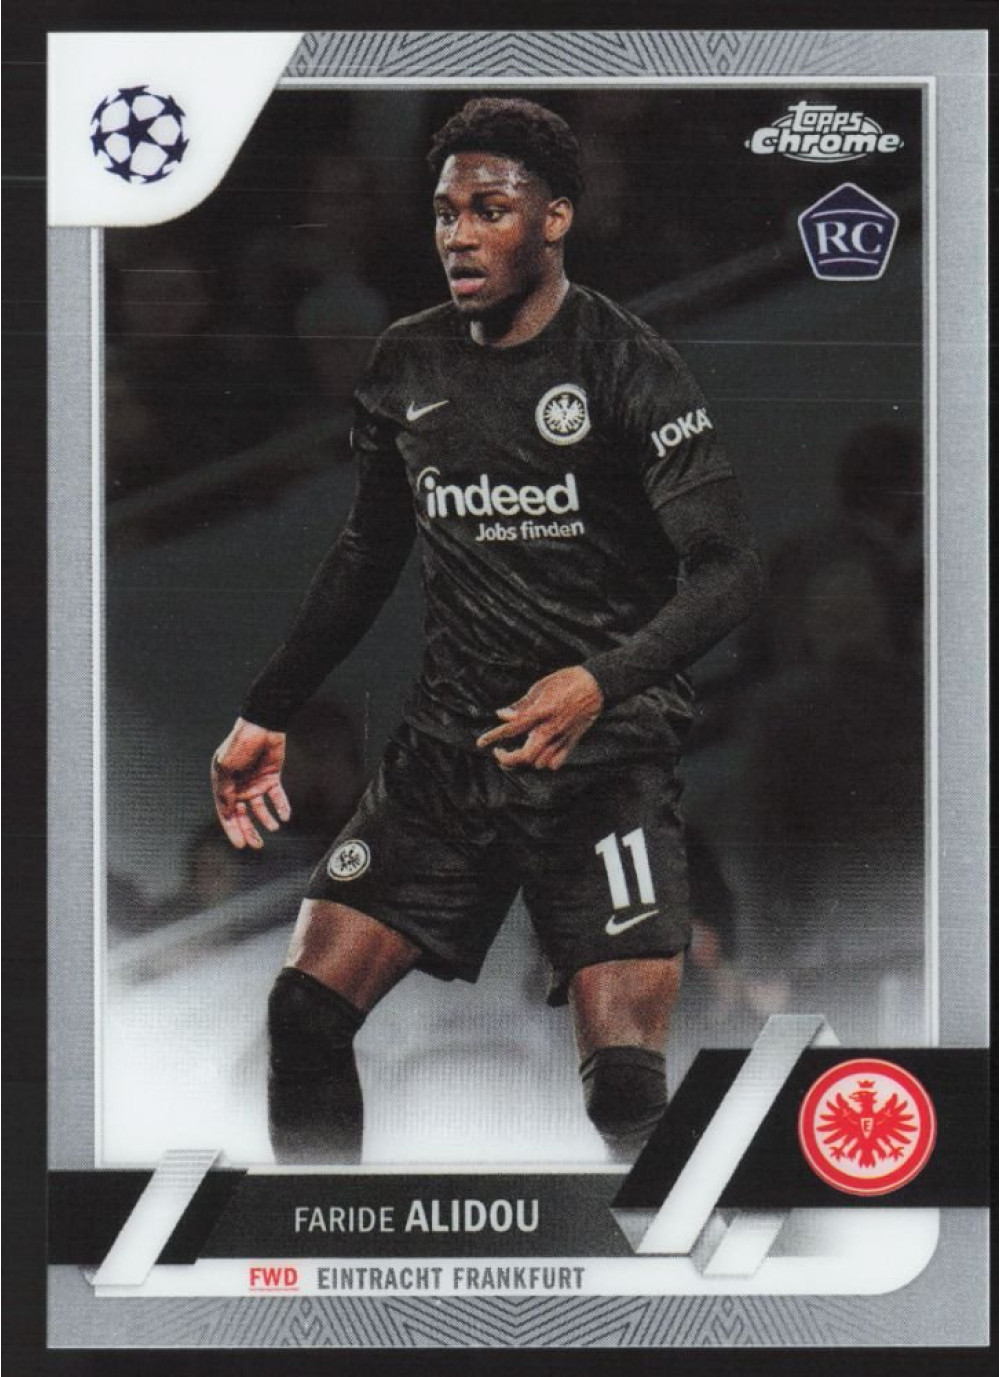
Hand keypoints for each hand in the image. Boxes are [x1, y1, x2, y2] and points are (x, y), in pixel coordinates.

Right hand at [211, 717, 290, 849]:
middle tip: (257, 845)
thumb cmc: (240, 744)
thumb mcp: (226, 768)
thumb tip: (226, 812)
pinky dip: (281, 807)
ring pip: (260, 809)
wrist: (263, 726)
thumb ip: (226, 791)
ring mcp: (255, 783)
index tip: (240, 845)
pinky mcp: (271, 778)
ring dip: (266, 820)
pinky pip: (276, 797)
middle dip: (249, 831)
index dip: (233, 830)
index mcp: (224, 785)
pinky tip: (284, 816)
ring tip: (273, 827)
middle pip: (243, 815)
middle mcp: (239, 787)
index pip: (227, 813)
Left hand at [476, 667, 603, 770]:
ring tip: (517, 752)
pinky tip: (538, 755)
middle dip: (508, 759)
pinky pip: (555, 763)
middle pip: (525, 756)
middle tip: (500, 752)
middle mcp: (551, 729)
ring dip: (525, 761)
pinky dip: (544, 763)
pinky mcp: (572, 742)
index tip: (480, 743)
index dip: (493, 737)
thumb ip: (521, 705)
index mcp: (541, 712)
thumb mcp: (541, 687)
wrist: (597, 685)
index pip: (512, 729)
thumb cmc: (567, 680)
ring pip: (539, 763)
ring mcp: (562, 738)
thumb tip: (501, 715)